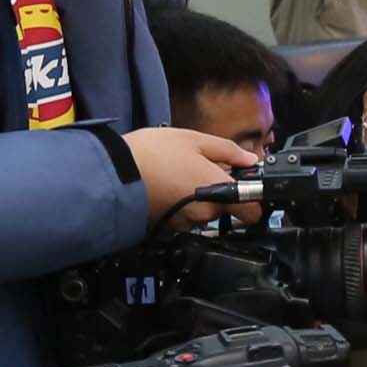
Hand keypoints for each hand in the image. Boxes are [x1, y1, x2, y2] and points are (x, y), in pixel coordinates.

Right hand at [131, 126, 259, 226]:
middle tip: (204, 170)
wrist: (112, 173)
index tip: (247, 186)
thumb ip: (227, 150)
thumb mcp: (194, 139)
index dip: (254, 201)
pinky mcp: (169, 226)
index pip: (253, 213)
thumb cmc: (153, 153)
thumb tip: (250, 159)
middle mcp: (206, 213)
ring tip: (182, 176)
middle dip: (222, 192)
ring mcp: (186, 223)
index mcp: (220, 190)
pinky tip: (170, 187)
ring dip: (202, 198)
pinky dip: (184, 206)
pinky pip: (186, 217)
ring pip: (206, 213)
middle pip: (227, 209)